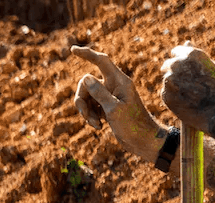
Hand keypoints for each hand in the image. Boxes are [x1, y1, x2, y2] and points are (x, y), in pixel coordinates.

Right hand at [72, 45, 166, 163]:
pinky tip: (98, 126)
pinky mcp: (106, 105)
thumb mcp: (114, 109)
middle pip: (86, 83)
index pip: (101, 61)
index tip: (73, 50)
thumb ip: (99, 92)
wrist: (141, 139)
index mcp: (119, 81)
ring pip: (86, 96)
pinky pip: (89, 105)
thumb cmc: (132, 124)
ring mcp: (109, 95)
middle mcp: (114, 85)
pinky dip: (90, 116)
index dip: (87, 54)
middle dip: (81, 99)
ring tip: (95, 124)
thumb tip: (86, 77)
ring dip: (85, 111)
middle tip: (86, 115)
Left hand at [162, 44, 214, 143]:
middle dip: (172, 70)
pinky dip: (172, 96)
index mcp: (192, 54)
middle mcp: (178, 65)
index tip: (181, 63)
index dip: (179, 57)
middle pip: (168, 65)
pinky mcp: (165, 95)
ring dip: (173, 84)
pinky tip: (185, 101)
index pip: (177, 51)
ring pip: (167, 80)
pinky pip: (166, 93)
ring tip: (189, 93)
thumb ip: (199, 58)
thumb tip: (187, 45)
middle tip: (182, 80)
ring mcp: (170, 80)